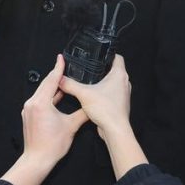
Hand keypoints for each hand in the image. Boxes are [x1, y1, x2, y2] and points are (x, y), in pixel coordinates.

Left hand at [1, 55, 88, 184]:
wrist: (37, 160)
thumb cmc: (52, 145)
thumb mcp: (71, 126)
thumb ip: (82, 112)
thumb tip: (92, 106)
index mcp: (41, 102)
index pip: (52, 80)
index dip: (58, 68)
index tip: (61, 58)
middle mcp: (32, 103)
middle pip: (45, 84)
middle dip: (55, 75)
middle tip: (64, 66)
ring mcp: (28, 109)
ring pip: (42, 92)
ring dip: (52, 86)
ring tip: (63, 79)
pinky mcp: (29, 115)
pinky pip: (39, 100)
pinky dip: (48, 96)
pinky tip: (57, 96)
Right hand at [59, 54, 147, 179]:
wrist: (115, 130)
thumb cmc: (106, 109)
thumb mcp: (83, 94)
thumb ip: (70, 85)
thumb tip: (60, 79)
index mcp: (119, 75)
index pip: (117, 57)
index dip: (109, 54)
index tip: (99, 54)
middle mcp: (124, 83)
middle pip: (115, 70)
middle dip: (104, 68)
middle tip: (92, 67)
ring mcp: (123, 94)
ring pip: (114, 83)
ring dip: (105, 82)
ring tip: (92, 81)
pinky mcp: (120, 104)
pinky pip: (113, 94)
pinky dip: (105, 93)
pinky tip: (94, 96)